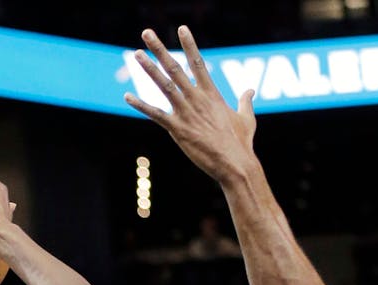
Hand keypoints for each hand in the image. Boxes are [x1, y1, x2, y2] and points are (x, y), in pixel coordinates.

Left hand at [125, 26, 258, 185]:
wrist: (235, 163)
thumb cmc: (241, 143)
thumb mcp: (247, 118)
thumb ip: (245, 101)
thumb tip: (250, 90)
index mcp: (212, 94)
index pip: (198, 62)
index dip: (189, 44)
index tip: (181, 28)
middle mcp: (197, 98)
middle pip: (175, 67)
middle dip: (159, 49)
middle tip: (147, 33)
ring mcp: (186, 112)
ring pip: (164, 85)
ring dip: (148, 69)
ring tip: (136, 54)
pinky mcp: (177, 129)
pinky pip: (155, 114)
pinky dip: (141, 105)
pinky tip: (127, 96)